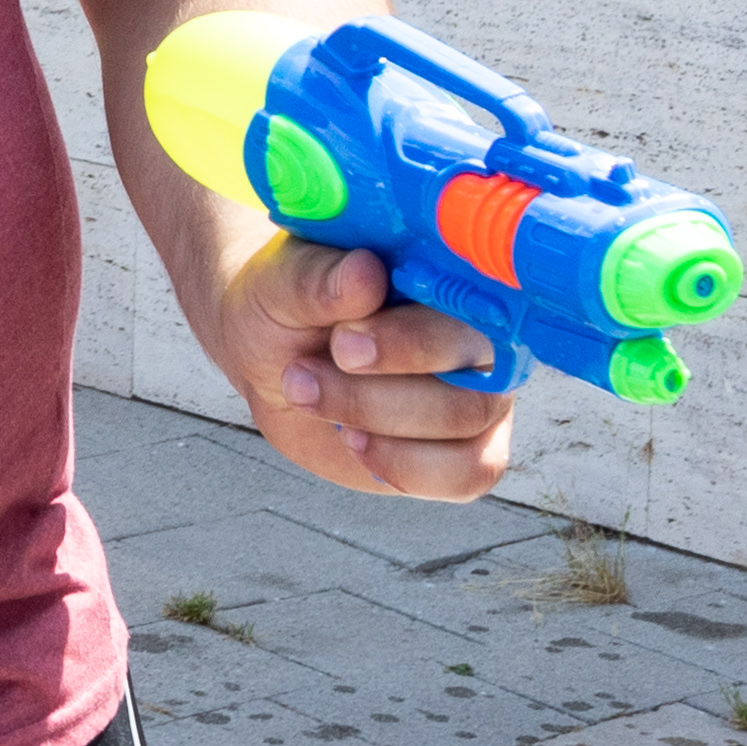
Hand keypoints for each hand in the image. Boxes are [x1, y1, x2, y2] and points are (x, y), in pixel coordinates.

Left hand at [212, 233, 513, 499]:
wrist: (269, 351)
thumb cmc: (287, 302)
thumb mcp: (280, 281)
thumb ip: (319, 278)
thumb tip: (365, 273)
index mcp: (450, 281)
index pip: (472, 310)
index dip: (413, 337)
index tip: (342, 339)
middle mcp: (477, 339)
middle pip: (473, 376)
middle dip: (379, 385)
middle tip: (306, 372)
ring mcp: (476, 395)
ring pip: (466, 422)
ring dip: (377, 417)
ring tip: (308, 394)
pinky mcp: (460, 449)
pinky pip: (469, 473)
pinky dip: (408, 465)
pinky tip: (352, 440)